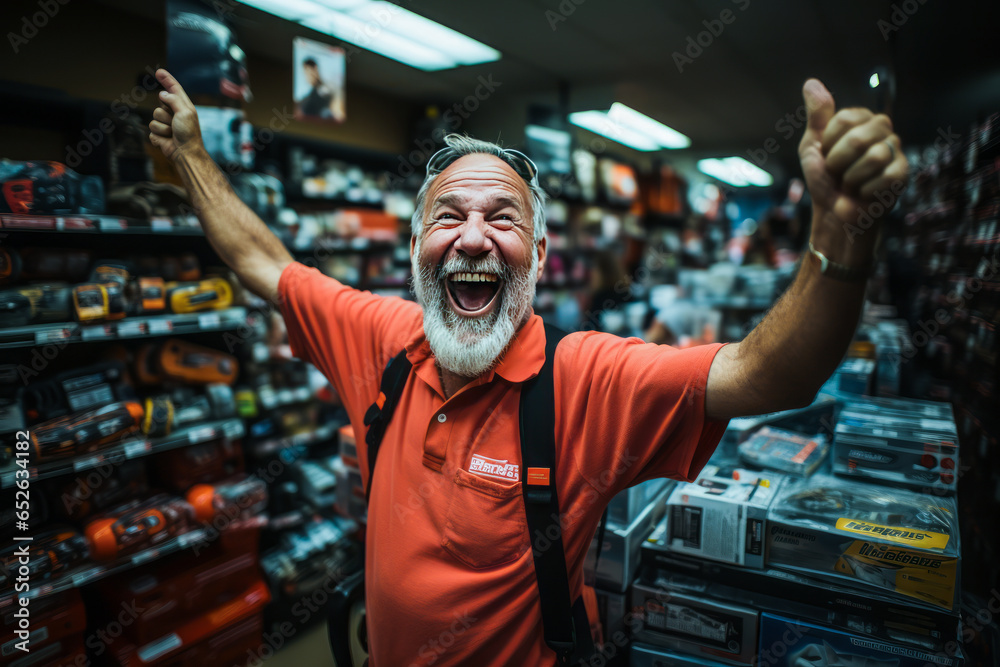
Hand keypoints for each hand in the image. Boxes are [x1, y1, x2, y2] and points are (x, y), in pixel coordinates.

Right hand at [148, 69, 203, 162]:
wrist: (185, 153)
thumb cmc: (189, 133)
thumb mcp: (185, 112)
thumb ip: (174, 100)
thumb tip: (162, 94)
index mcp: (183, 106)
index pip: (174, 89)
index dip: (167, 80)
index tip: (159, 72)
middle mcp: (174, 113)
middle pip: (160, 104)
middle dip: (165, 114)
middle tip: (176, 124)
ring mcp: (166, 123)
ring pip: (154, 116)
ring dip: (163, 126)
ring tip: (173, 133)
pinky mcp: (159, 133)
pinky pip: (151, 128)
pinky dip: (159, 134)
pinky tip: (167, 140)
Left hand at [798, 79, 908, 259]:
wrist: (834, 213)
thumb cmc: (825, 179)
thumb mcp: (813, 146)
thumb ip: (817, 116)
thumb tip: (811, 82)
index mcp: (860, 120)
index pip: (846, 118)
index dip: (829, 142)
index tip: (826, 155)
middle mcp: (881, 130)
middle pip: (859, 136)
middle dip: (838, 161)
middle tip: (837, 172)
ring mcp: (894, 150)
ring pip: (874, 156)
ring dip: (851, 178)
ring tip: (850, 183)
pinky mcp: (902, 173)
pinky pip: (886, 176)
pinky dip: (866, 190)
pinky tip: (863, 193)